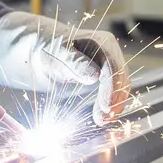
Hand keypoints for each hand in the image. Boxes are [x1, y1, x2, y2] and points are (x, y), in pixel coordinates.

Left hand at [0, 12, 130, 124]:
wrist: (40, 49)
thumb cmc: (46, 47)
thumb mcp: (55, 52)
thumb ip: (74, 62)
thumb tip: (94, 76)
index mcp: (101, 42)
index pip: (114, 67)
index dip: (112, 89)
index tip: (105, 107)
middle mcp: (110, 53)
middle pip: (121, 79)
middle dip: (115, 100)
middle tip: (102, 119)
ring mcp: (110, 66)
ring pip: (120, 89)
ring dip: (113, 106)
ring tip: (100, 120)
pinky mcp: (105, 79)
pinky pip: (114, 93)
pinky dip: (109, 106)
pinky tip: (100, 116)